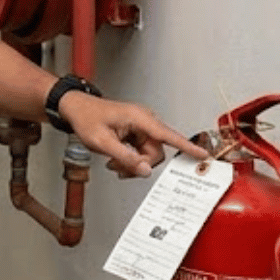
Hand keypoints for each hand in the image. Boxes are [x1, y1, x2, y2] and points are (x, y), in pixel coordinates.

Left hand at [59, 93, 205, 177]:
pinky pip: (142, 152)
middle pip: (156, 152)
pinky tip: (116, 160)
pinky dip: (130, 160)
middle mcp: (145, 121)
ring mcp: (141, 128)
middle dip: (140, 164)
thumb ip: (125, 157)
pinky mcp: (137, 133)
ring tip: (113, 163)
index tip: (203, 155)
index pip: (168, 135)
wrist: (76, 109)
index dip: (187, 146)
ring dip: (133, 164)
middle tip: (118, 167)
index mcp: (140, 118)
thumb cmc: (87, 118)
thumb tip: (146, 170)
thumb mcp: (102, 142)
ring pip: (149, 155)